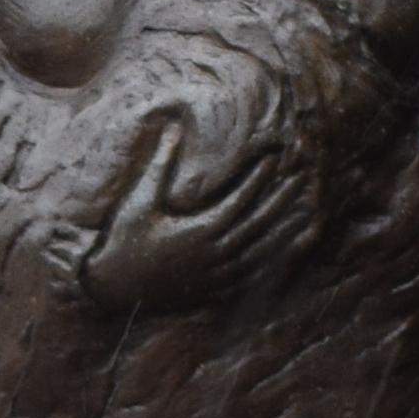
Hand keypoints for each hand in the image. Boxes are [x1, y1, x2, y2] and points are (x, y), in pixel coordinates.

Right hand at [69, 127, 311, 311]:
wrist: (114, 288)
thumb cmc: (125, 239)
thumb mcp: (141, 199)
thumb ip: (161, 164)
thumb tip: (172, 127)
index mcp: (201, 230)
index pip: (240, 198)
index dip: (259, 176)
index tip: (274, 157)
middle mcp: (215, 254)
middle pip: (259, 222)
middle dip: (281, 199)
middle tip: (302, 179)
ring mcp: (217, 275)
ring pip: (260, 250)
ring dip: (283, 230)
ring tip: (304, 213)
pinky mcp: (214, 290)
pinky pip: (250, 273)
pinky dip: (268, 259)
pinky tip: (279, 248)